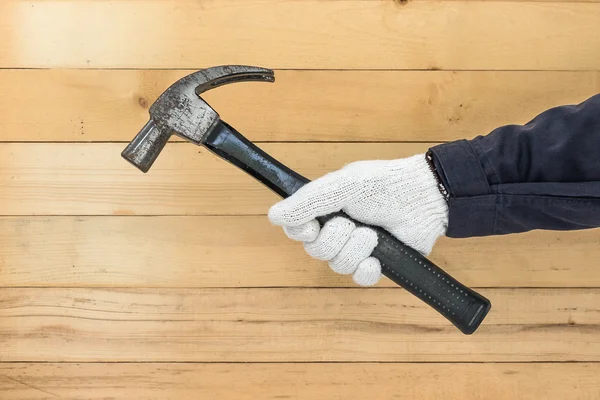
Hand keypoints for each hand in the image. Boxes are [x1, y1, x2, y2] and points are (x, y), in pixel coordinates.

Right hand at [268, 154, 448, 285]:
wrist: (424, 198)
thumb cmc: (383, 184)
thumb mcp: (342, 186)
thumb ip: (308, 201)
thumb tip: (273, 215)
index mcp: (326, 210)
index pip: (297, 230)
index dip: (300, 233)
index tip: (311, 227)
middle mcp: (337, 230)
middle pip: (316, 251)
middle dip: (336, 238)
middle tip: (354, 223)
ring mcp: (357, 249)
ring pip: (337, 265)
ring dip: (356, 249)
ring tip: (374, 234)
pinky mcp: (377, 263)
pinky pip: (359, 278)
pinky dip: (367, 270)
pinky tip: (376, 259)